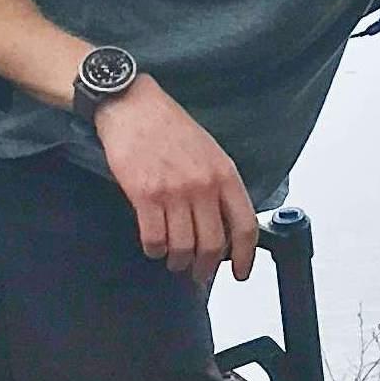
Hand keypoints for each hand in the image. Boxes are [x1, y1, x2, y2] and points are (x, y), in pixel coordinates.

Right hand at [94, 79, 259, 282]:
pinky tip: (155, 246)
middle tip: (199, 274)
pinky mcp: (145, 196)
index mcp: (224, 174)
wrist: (133, 106)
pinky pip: (154, 240)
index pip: (245, 226)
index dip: (246, 257)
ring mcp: (174, 192)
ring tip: (174, 260)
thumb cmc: (169, 127)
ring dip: (178, 262)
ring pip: (183, 248)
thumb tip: (226, 225)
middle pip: (213, 245)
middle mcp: (203, 185)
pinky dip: (155, 250)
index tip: (241, 273)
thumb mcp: (210, 151)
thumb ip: (220, 186)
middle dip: (206, 268)